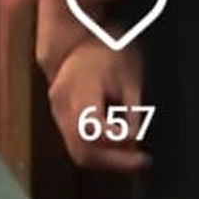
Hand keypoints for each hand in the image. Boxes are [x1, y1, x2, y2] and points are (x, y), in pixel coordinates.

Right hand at [49, 37, 149, 172]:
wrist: (82, 36)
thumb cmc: (110, 51)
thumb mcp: (131, 78)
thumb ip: (132, 113)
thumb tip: (135, 144)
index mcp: (80, 89)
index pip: (92, 130)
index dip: (116, 145)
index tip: (142, 151)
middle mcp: (62, 103)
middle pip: (82, 149)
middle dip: (113, 162)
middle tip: (141, 163)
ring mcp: (56, 111)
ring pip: (77, 151)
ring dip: (105, 161)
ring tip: (132, 160)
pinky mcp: (58, 116)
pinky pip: (75, 143)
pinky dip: (97, 151)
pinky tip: (118, 149)